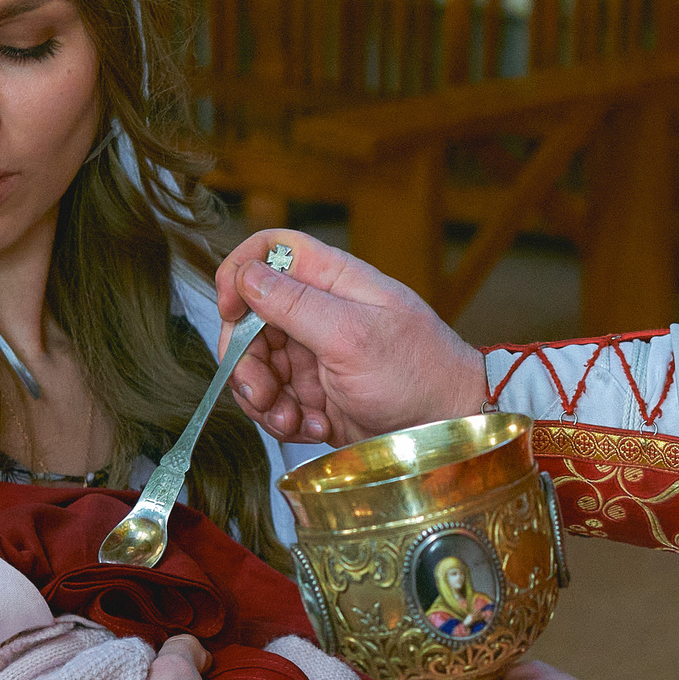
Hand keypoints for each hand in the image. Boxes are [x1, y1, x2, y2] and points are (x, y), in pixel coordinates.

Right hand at [212, 231, 486, 444]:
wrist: (449, 429)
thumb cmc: (417, 374)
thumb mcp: (353, 336)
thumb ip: (296, 304)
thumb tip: (247, 275)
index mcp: (333, 281)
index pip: (271, 250)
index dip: (240, 273)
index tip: (229, 311)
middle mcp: (320, 312)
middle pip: (251, 318)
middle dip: (245, 359)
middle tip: (261, 393)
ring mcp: (316, 354)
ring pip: (257, 365)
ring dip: (263, 398)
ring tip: (291, 421)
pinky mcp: (316, 394)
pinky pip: (276, 401)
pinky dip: (283, 419)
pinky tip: (312, 429)